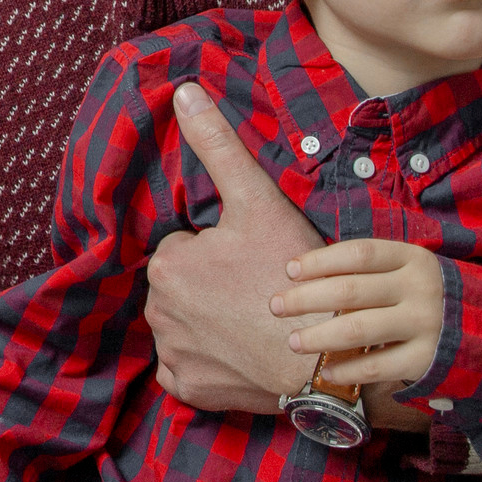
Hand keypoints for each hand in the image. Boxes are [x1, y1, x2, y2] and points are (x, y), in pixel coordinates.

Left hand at [144, 84, 325, 412]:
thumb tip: (184, 91)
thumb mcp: (258, 201)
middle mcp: (157, 312)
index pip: (187, 247)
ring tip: (254, 319)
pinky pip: (186, 369)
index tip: (254, 259)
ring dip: (210, 321)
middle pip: (184, 286)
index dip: (223, 250)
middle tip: (259, 289)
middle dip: (213, 285)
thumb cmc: (295, 275)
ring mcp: (171, 355)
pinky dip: (207, 361)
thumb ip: (219, 146)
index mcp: (167, 264)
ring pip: (184, 324)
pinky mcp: (187, 390)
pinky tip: (239, 352)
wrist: (325, 358)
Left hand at [272, 239, 447, 393]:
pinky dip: (346, 370)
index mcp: (412, 258)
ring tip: (292, 341)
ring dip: (318, 337)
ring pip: (358, 329)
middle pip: (350, 290)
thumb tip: (306, 277)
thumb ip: (370, 271)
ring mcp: (424, 325)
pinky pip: (375, 367)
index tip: (289, 270)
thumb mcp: (409, 270)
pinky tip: (326, 372)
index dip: (320, 260)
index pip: (359, 253)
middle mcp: (419, 288)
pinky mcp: (426, 359)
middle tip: (275, 306)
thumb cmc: (430, 296)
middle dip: (305, 299)